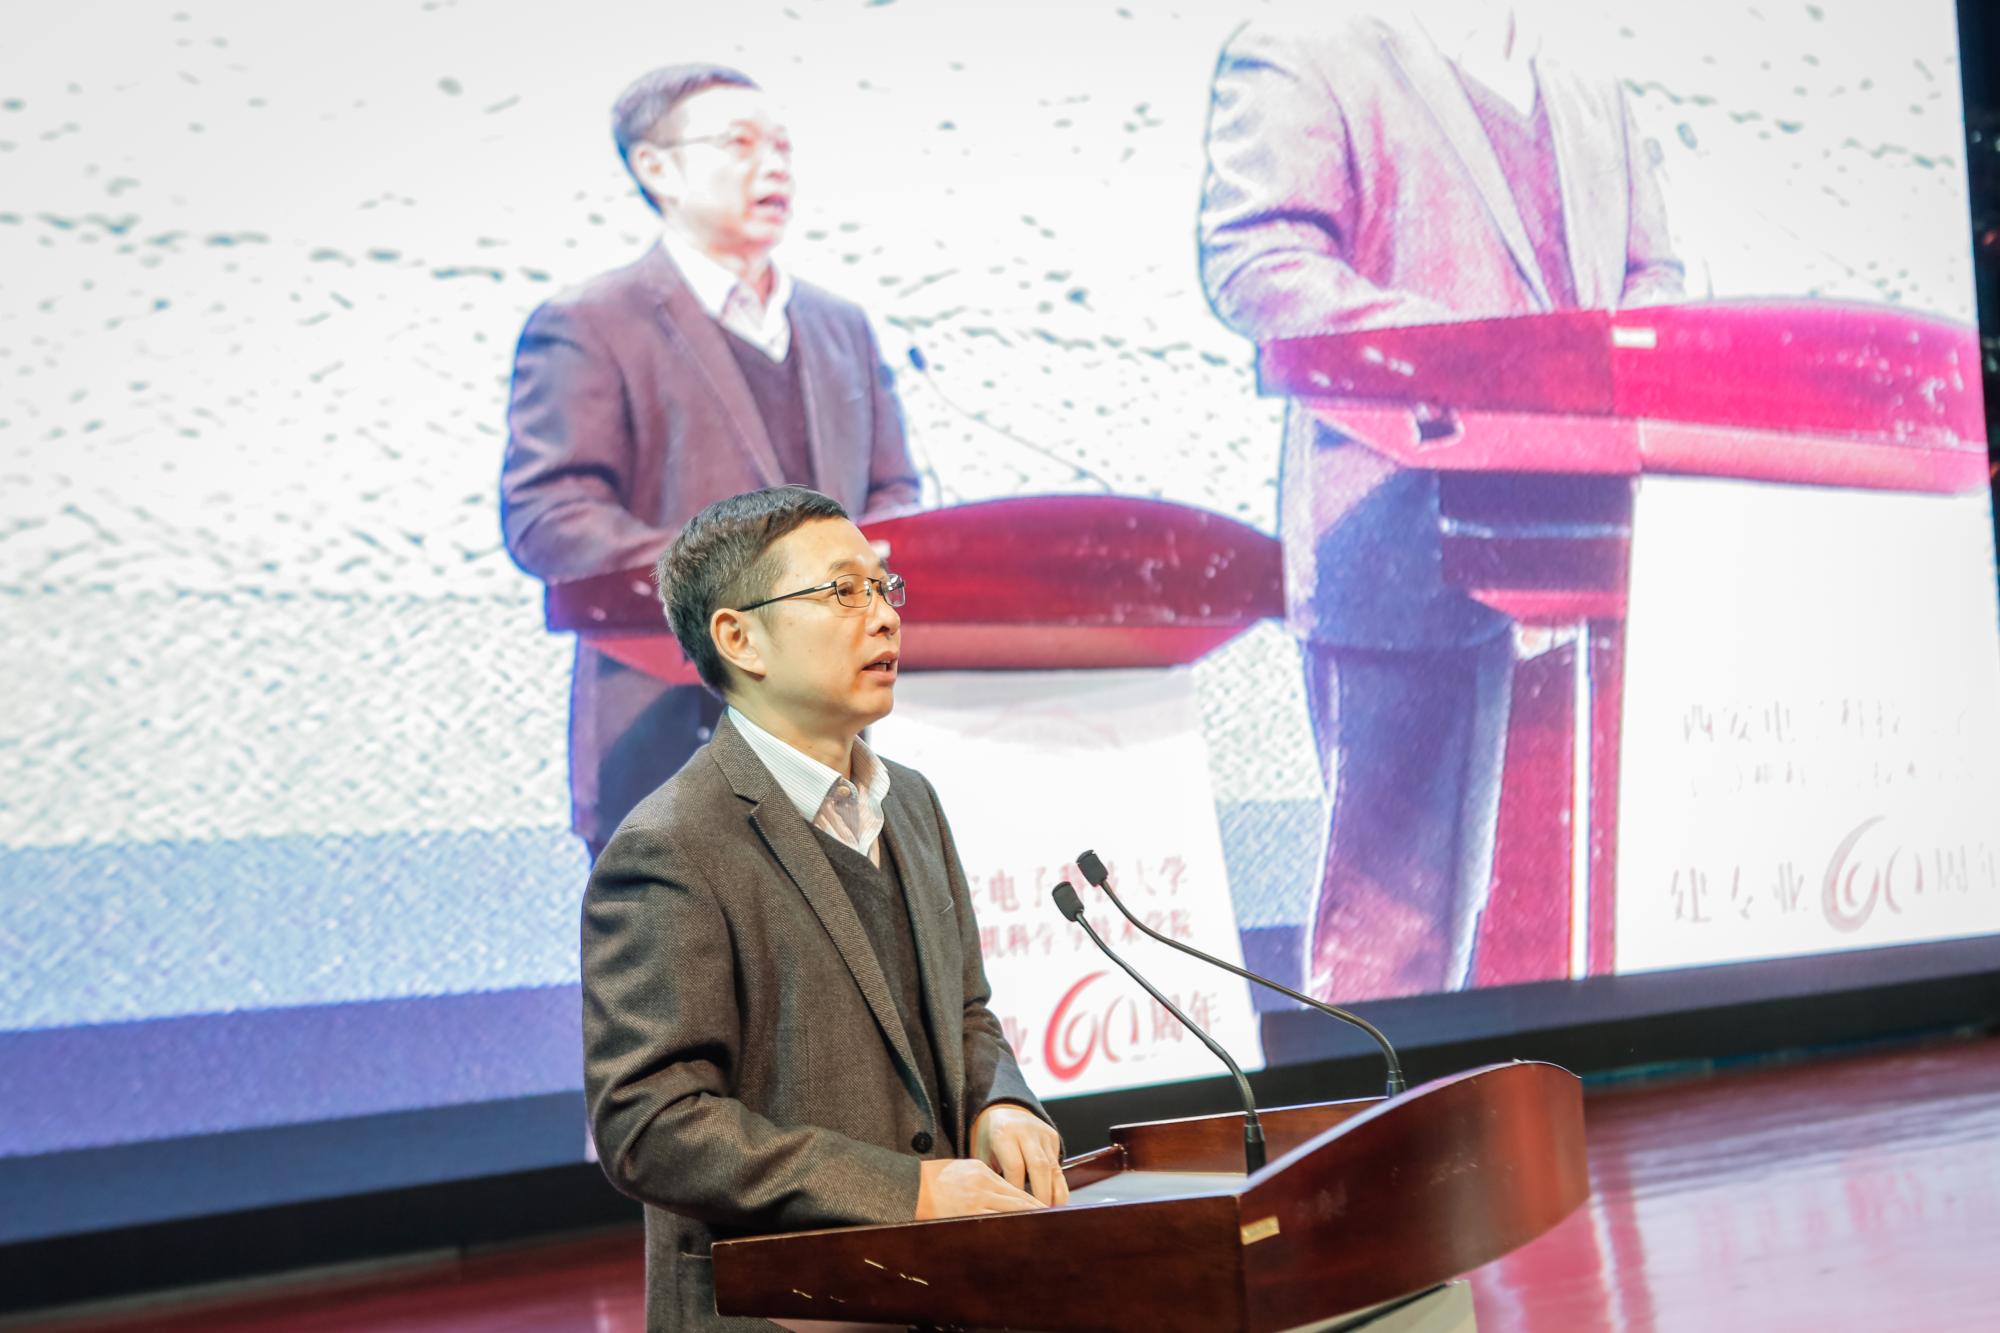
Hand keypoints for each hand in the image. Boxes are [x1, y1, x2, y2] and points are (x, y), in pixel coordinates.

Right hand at [914, 1158, 1042, 1219]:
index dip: (1033, 1201)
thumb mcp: (962, 1170)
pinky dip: (1006, 1230)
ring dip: (1024, 1222)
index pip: (1015, 1189)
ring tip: (1039, 1231)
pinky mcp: (965, 1215)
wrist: (908, 1186)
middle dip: (1036, 1212)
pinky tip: (1014, 1236)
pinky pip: (991, 1224)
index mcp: (982, 1172)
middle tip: (1053, 1222)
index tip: (1046, 1209)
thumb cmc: (932, 1179)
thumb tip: (1004, 1195)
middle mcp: (982, 1186)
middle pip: (1017, 1201)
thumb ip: (984, 1180)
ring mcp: (974, 1202)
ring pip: (1009, 1213)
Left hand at [970, 1103, 1069, 1206]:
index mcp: (1004, 1133)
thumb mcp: (982, 1153)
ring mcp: (1042, 1134)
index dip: (1017, 1190)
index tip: (1015, 1211)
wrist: (1004, 1112)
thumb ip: (989, 1176)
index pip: (1015, 1166)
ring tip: (1049, 1215)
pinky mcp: (1054, 1138)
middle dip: (1040, 1194)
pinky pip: (1058, 1166)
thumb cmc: (989, 1139)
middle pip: (1038, 1166)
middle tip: (1037, 1217)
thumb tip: (993, 1208)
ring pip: (1053, 1167)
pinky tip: (1055, 1203)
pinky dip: (1058, 1186)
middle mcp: (1026, 1131)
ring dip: (1053, 1193)